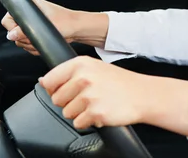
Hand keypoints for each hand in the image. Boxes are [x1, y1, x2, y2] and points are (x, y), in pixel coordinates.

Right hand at [1, 0, 108, 52]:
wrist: (76, 29)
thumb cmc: (66, 22)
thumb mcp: (44, 26)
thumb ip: (25, 31)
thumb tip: (11, 35)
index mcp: (29, 6)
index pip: (7, 19)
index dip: (13, 28)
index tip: (24, 32)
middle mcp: (28, 15)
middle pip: (12, 33)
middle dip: (25, 39)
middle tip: (38, 37)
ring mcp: (31, 26)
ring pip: (20, 41)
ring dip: (30, 45)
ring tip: (43, 40)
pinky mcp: (35, 35)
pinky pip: (28, 46)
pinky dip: (34, 48)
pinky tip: (44, 45)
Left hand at [41, 56, 187, 134]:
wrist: (144, 94)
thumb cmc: (119, 82)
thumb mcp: (94, 68)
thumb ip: (68, 73)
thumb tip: (43, 81)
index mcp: (81, 64)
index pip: (50, 80)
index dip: (56, 88)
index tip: (69, 90)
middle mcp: (84, 78)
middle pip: (56, 99)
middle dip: (70, 102)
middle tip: (90, 97)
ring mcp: (89, 96)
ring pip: (67, 113)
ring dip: (80, 112)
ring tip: (98, 103)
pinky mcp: (95, 113)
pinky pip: (79, 123)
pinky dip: (89, 121)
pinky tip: (102, 111)